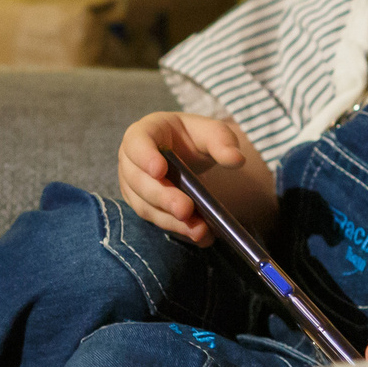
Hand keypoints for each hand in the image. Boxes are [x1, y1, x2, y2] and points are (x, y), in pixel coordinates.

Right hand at [117, 111, 269, 244]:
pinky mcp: (143, 206)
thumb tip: (236, 160)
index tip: (160, 170)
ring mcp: (133, 186)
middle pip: (139, 181)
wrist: (187, 153)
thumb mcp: (211, 132)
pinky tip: (199, 235)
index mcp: (143, 133)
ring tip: (199, 229)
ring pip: (145, 206)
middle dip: (163, 197)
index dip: (145, 157)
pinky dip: (177, 229)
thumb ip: (222, 142)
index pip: (136, 144)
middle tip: (185, 209)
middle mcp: (131, 161)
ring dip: (171, 220)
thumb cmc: (193, 137)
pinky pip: (156, 220)